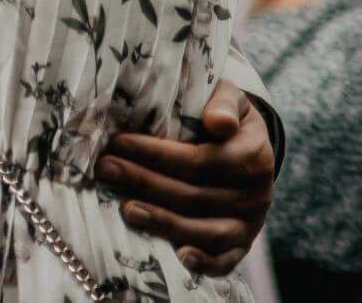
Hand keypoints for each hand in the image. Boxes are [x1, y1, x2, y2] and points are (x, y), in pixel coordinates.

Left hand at [102, 83, 275, 276]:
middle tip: (106, 169)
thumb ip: (223, 104)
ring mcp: (249, 223)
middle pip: (195, 195)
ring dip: (162, 221)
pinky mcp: (241, 244)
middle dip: (145, 182)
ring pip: (204, 230)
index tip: (118, 142)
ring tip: (125, 209)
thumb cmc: (223, 115)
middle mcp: (255, 194)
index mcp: (253, 155)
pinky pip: (225, 260)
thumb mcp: (228, 98)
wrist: (245, 144)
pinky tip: (178, 257)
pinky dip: (204, 262)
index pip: (200, 160)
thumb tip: (218, 122)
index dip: (157, 154)